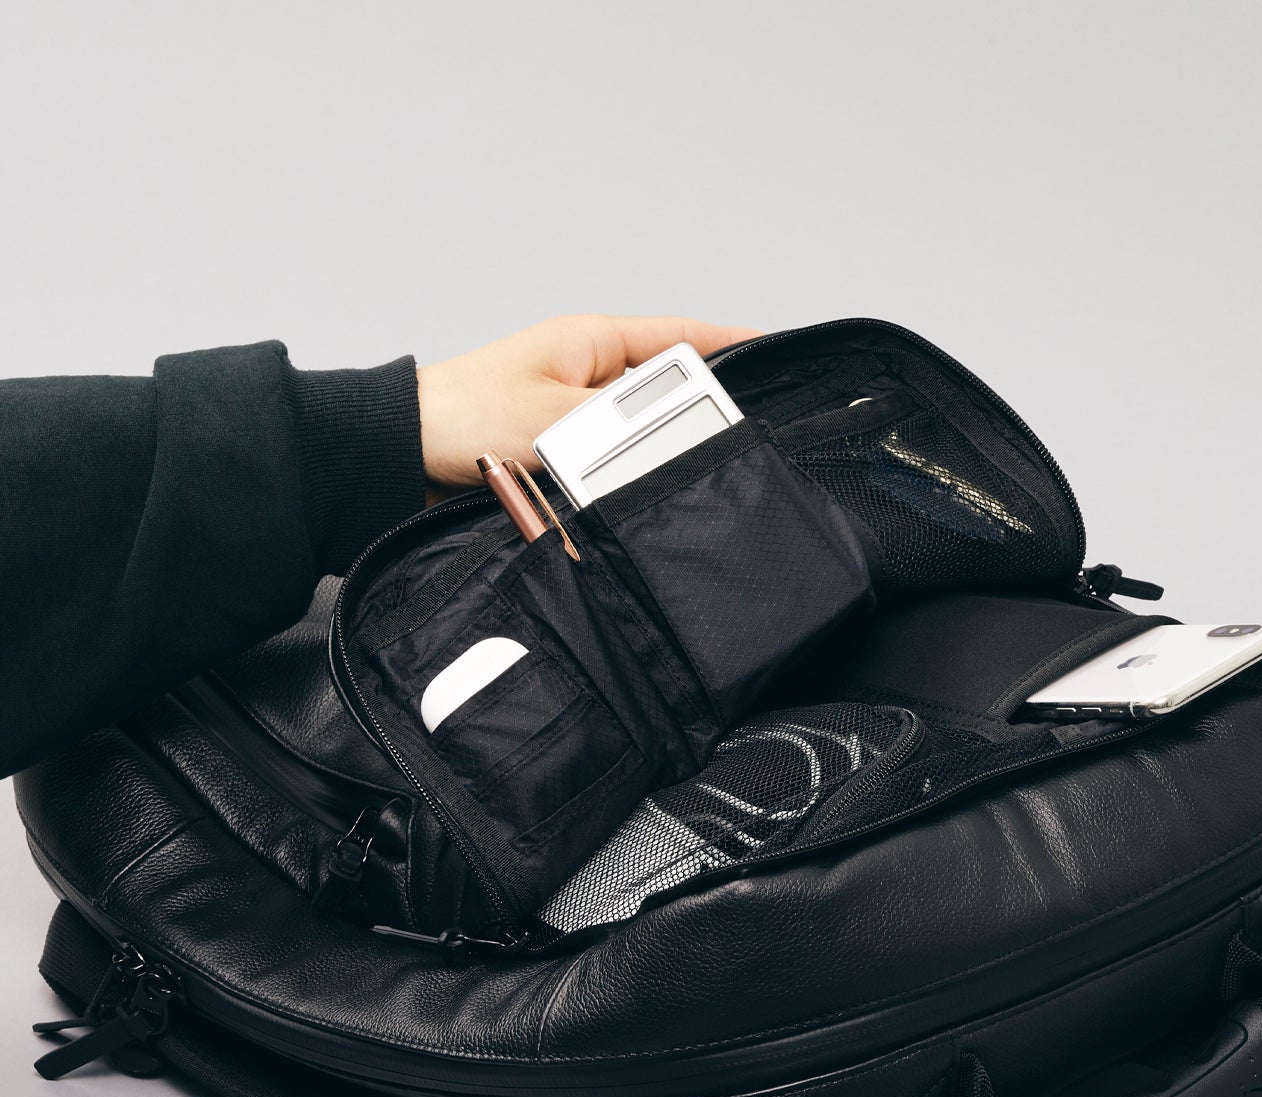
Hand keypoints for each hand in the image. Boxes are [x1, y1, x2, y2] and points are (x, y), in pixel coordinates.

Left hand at [415, 314, 762, 496]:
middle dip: (698, 419)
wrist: (395, 459)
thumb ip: (623, 429)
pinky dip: (621, 488)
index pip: (681, 337)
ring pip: (638, 441)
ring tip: (688, 482)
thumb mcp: (555, 418)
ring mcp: (573, 420)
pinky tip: (639, 506)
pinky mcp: (555, 460)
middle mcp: (587, 378)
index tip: (777, 353)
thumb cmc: (460, 418)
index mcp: (591, 344)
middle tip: (740, 444)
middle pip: (668, 395)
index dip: (732, 345)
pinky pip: (607, 472)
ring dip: (652, 463)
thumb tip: (679, 440)